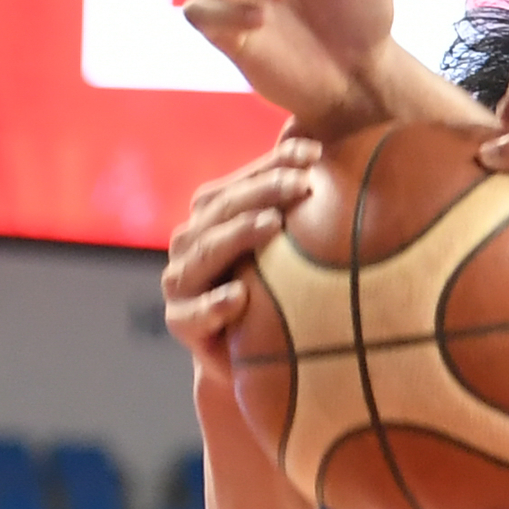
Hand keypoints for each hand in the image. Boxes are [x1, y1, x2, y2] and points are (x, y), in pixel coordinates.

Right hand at [161, 140, 323, 365]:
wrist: (246, 357)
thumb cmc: (272, 292)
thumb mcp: (286, 248)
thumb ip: (296, 205)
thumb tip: (328, 152)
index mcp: (213, 214)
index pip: (244, 180)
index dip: (276, 162)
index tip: (316, 154)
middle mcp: (191, 239)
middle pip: (223, 208)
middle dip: (264, 191)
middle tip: (302, 184)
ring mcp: (181, 280)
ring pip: (205, 251)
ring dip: (238, 236)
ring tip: (273, 225)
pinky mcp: (180, 321)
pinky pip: (193, 313)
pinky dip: (214, 305)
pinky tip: (239, 298)